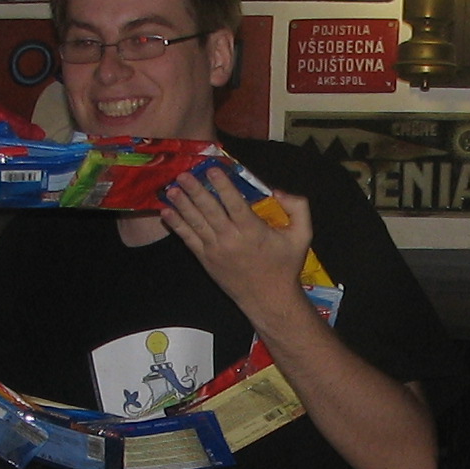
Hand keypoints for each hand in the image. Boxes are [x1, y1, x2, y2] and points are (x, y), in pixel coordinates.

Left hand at [161, 169, 314, 327]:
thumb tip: (277, 191)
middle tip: (183, 174)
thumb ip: (297, 208)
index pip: (234, 203)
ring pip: (195, 223)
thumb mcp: (302, 235)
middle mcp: (231, 239)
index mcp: (253, 231)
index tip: (212, 169)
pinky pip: (188, 240)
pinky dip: (177, 226)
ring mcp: (215, 250)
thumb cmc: (285, 266)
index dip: (223, 185)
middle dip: (195, 191)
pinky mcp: (206, 260)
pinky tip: (166, 213)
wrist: (268, 299)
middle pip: (210, 210)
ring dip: (182, 205)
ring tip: (171, 189)